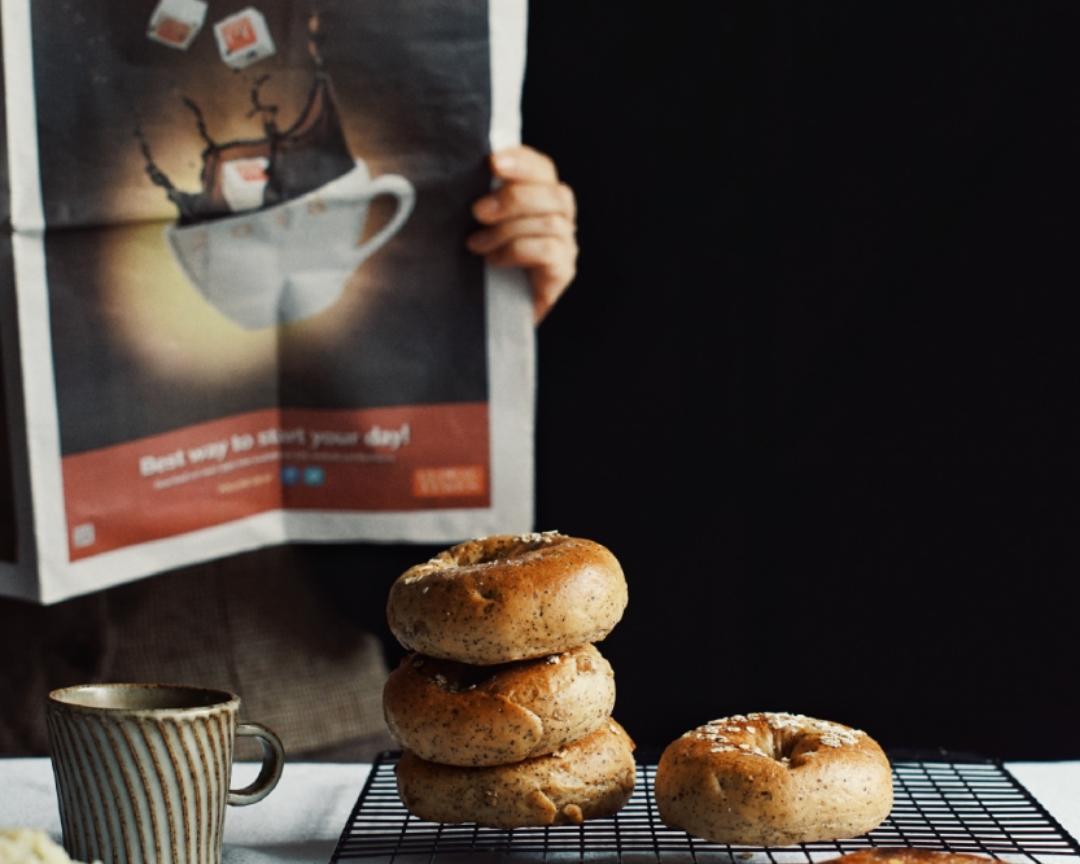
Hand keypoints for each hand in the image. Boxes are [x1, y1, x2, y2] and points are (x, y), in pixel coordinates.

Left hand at [467, 145, 577, 323]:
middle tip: (477, 211)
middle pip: (553, 193)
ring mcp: (565, 245)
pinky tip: (492, 261)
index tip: (492, 162)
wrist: (487, 315)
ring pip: (549, 223)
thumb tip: (454, 171)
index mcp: (540, 196)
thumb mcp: (475, 224)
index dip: (522, 161)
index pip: (542, 168)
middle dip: (513, 198)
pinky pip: (548, 251)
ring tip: (476, 244)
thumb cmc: (478, 262)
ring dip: (507, 230)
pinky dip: (516, 251)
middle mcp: (559, 218)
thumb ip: (477, 198)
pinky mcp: (562, 272)